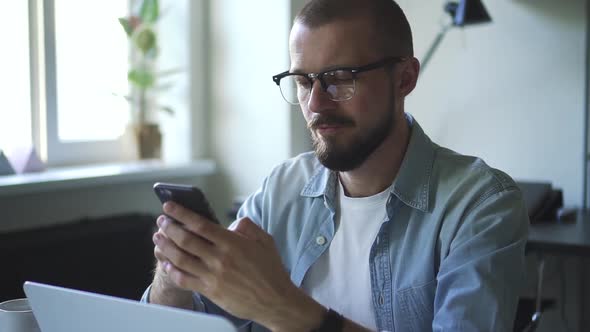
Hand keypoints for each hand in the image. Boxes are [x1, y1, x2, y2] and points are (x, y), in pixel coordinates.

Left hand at [154, 202, 319, 329]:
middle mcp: (220, 258)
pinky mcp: (210, 291)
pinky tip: (166, 263)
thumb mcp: (265, 241)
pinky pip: (184, 279)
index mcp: (232, 243)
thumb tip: (233, 222)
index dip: (181, 214)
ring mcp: (213, 276)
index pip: (200, 224)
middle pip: (185, 240)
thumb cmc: (271, 271)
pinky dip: (171, 270)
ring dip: (165, 246)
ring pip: (180, 258)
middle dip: (169, 227)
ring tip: (158, 238)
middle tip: (161, 221)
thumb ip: (248, 227)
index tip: (170, 207)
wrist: (275, 301)